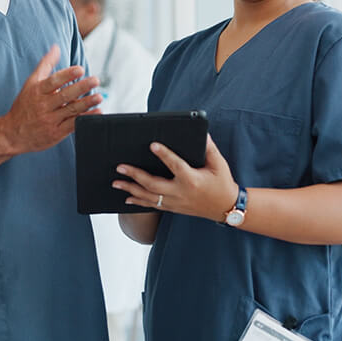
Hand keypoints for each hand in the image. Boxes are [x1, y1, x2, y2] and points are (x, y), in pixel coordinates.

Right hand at [0, 45, 101, 154]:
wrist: (12, 133)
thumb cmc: (24, 105)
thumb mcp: (31, 83)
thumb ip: (45, 65)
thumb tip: (56, 47)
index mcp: (38, 91)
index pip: (53, 81)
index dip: (67, 75)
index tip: (80, 69)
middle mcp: (43, 105)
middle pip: (64, 95)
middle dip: (81, 87)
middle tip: (95, 80)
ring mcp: (50, 120)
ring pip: (71, 110)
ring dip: (86, 103)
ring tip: (99, 96)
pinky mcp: (56, 133)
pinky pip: (73, 125)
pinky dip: (86, 118)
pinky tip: (97, 112)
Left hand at [113, 134, 238, 221]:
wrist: (225, 208)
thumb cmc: (222, 183)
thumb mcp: (219, 164)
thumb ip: (209, 148)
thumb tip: (202, 133)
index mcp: (192, 179)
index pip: (175, 165)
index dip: (164, 154)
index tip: (152, 144)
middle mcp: (180, 192)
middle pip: (153, 184)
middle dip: (135, 175)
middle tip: (120, 167)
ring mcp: (175, 202)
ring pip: (149, 197)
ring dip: (131, 189)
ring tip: (116, 182)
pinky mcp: (173, 208)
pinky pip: (152, 206)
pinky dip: (138, 202)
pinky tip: (127, 198)